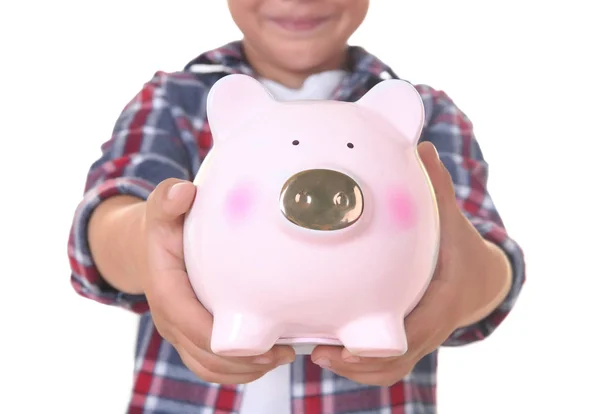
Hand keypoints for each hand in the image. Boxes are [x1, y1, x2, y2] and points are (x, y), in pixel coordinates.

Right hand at [140, 178, 294, 383]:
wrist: (148, 247)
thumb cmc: (164, 227)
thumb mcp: (162, 209)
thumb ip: (168, 199)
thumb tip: (183, 192)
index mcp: (165, 291)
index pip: (189, 323)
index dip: (221, 338)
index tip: (259, 341)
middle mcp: (170, 319)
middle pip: (203, 355)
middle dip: (243, 361)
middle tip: (285, 352)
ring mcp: (180, 332)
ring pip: (208, 368)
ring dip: (245, 370)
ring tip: (282, 357)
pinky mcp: (191, 337)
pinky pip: (210, 366)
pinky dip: (238, 370)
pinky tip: (268, 358)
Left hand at [310, 141, 511, 385]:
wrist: (479, 280)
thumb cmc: (461, 248)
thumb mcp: (453, 219)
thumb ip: (438, 187)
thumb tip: (421, 146)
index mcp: (442, 300)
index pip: (418, 328)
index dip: (389, 340)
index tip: (352, 341)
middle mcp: (428, 327)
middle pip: (395, 361)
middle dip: (359, 364)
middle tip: (321, 352)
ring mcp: (417, 339)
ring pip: (386, 369)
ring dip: (353, 370)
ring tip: (317, 357)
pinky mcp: (405, 340)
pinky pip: (382, 363)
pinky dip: (357, 364)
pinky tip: (325, 349)